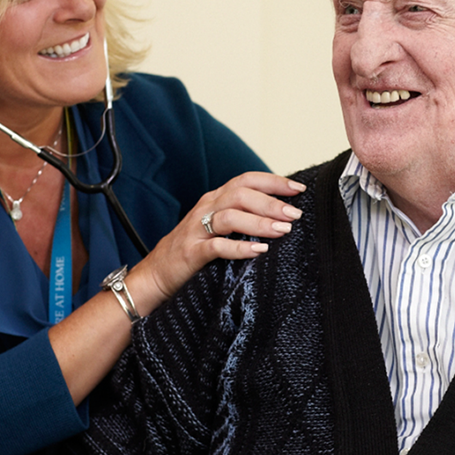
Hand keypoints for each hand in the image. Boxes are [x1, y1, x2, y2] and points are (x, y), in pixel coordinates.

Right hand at [132, 172, 305, 305]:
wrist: (155, 275)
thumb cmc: (194, 250)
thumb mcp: (217, 226)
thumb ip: (242, 215)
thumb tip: (282, 213)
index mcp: (215, 199)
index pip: (246, 180)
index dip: (273, 181)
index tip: (299, 189)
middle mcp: (206, 209)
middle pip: (240, 195)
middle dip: (271, 202)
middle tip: (295, 214)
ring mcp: (196, 230)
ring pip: (230, 217)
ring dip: (259, 221)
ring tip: (283, 230)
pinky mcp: (191, 253)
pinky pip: (217, 246)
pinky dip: (240, 247)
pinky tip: (260, 250)